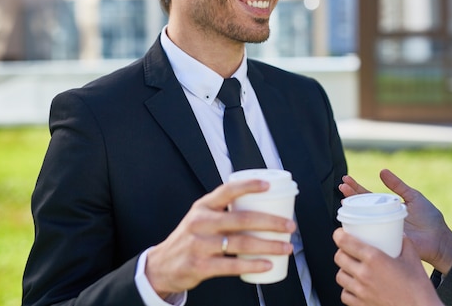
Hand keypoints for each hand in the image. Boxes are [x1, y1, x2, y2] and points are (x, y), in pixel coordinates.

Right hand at [145, 179, 295, 297]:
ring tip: (286, 246)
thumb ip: (223, 210)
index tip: (268, 186)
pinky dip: (253, 265)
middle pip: (242, 219)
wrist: (162, 265)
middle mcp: (201, 222)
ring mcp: (200, 244)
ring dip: (269, 245)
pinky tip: (267, 264)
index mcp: (203, 206)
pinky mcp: (200, 266)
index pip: (227, 190)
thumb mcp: (200, 217)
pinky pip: (232, 266)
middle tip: (289, 226)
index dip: (249, 186)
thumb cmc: (190, 238)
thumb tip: (260, 205)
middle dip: (271, 222)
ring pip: (242, 243)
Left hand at [333, 229, 442, 305]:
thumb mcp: (413, 258)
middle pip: (339, 258)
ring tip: (353, 268)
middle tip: (349, 250)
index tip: (340, 233)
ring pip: (340, 276)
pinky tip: (356, 286)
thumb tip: (400, 235)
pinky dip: (348, 289)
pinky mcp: (360, 305)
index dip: (338, 235)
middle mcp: (364, 275)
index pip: (344, 242)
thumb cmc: (418, 290)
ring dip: (344, 270)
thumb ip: (404, 243)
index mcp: (374, 259)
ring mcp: (361, 292)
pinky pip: (345, 295)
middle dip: (342, 251)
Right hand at [339, 170, 451, 272]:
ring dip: (351, 211)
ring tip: (342, 199)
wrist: (439, 239)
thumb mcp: (413, 197)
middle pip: (361, 206)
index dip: (356, 188)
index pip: (368, 196)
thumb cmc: (429, 218)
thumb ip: (398, 185)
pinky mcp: (385, 241)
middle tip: (341, 185)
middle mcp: (381, 218)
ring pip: (362, 220)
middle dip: (350, 195)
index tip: (346, 179)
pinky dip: (359, 232)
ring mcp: (382, 230)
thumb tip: (382, 171)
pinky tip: (351, 224)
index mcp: (387, 206)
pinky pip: (370, 237)